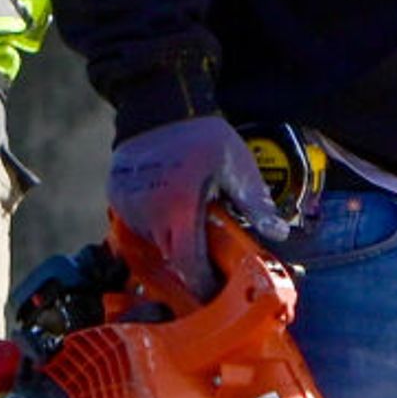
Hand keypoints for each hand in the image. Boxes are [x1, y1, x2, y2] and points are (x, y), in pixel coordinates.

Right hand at [105, 115, 286, 299]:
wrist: (158, 104)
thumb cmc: (199, 134)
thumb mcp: (236, 165)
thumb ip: (255, 202)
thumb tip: (279, 232)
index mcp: (179, 209)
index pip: (189, 267)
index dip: (202, 286)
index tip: (215, 293)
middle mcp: (148, 214)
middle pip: (171, 260)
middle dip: (191, 264)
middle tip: (210, 258)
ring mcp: (129, 208)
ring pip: (153, 245)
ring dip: (173, 243)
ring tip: (190, 221)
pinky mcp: (118, 199)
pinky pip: (138, 227)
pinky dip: (156, 226)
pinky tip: (170, 208)